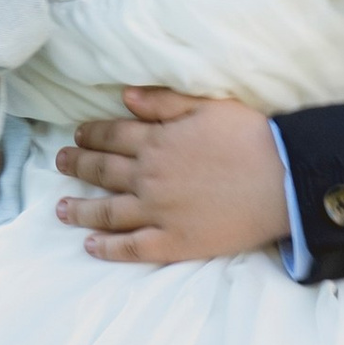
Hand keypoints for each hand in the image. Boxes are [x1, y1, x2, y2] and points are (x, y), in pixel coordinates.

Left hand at [55, 90, 289, 263]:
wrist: (283, 180)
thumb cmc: (251, 138)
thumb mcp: (207, 106)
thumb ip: (164, 102)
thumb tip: (125, 97)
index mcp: (157, 142)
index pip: (112, 136)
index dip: (92, 134)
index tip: (78, 135)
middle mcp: (149, 177)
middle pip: (103, 170)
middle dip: (77, 165)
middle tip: (60, 162)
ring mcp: (158, 212)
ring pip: (107, 211)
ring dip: (80, 209)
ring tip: (60, 208)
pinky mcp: (173, 242)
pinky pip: (131, 247)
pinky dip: (107, 248)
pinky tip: (90, 246)